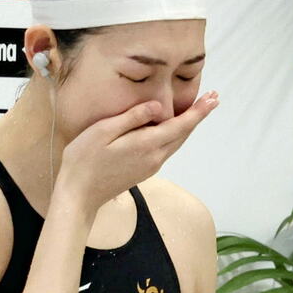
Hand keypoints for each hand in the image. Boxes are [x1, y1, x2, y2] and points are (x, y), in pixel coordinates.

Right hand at [59, 92, 218, 215]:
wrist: (78, 195)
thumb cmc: (84, 160)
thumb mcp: (103, 131)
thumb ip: (132, 118)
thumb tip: (158, 106)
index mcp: (146, 145)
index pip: (181, 125)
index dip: (199, 111)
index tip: (214, 97)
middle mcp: (154, 158)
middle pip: (183, 134)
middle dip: (199, 116)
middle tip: (214, 97)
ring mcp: (150, 167)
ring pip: (176, 143)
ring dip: (188, 126)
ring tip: (198, 110)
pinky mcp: (143, 171)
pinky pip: (166, 149)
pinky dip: (175, 135)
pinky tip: (173, 127)